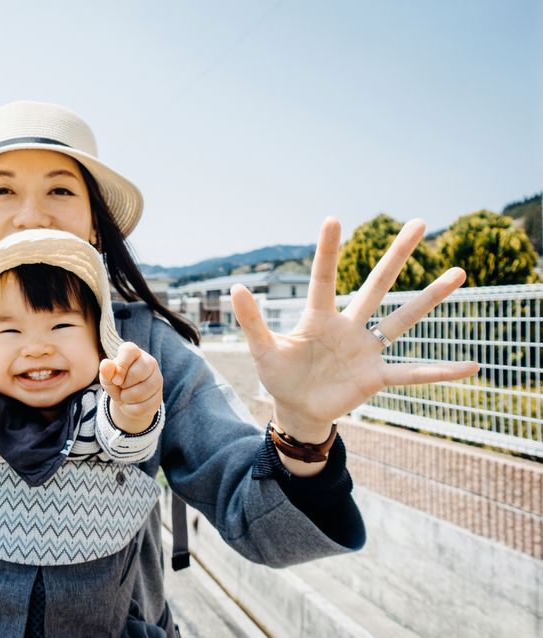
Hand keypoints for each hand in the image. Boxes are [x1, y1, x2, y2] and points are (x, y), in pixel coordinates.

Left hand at [99, 342, 162, 432]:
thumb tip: (106, 364)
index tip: (115, 380)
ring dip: (126, 399)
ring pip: (140, 393)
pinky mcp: (159, 397)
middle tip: (121, 387)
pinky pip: (143, 407)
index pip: (129, 350)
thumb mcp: (107, 377)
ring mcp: (157, 379)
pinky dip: (131, 409)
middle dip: (123, 386)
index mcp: (134, 352)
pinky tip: (131, 405)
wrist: (127, 399)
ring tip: (125, 395)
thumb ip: (106, 371)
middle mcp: (149, 361)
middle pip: (137, 374)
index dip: (121, 365)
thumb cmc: (116, 382)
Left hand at [231, 217, 478, 446]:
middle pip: (377, 285)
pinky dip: (440, 371)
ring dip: (430, 297)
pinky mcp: (376, 377)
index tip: (333, 218)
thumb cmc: (279, 377)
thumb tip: (236, 287)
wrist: (296, 410)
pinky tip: (472, 365)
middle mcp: (348, 328)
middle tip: (420, 223)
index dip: (328, 251)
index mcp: (318, 318)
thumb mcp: (262, 350)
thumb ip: (252, 321)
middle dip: (397, 255)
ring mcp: (366, 351)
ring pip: (403, 319)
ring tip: (460, 273)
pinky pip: (412, 373)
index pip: (324, 278)